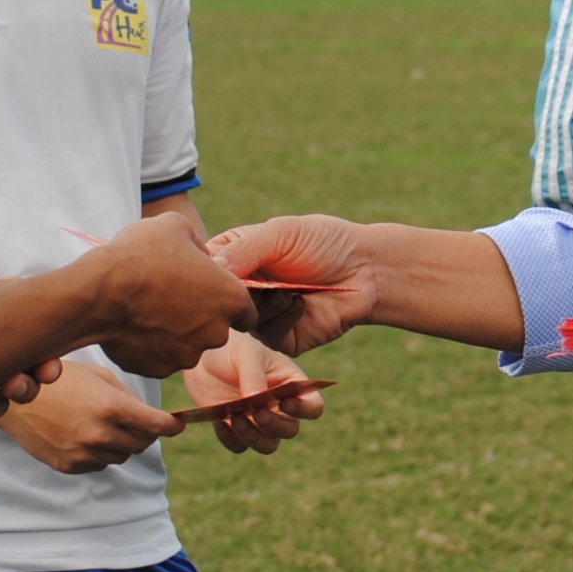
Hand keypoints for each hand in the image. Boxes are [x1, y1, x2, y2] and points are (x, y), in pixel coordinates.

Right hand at [0, 361, 181, 473]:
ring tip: (102, 423)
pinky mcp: (69, 466)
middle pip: (141, 445)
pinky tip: (84, 434)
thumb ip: (128, 398)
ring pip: (121, 456)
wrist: (16, 399)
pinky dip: (100, 452)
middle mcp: (99, 433)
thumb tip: (152, 418)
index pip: (156, 426)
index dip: (171, 426)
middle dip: (145, 434)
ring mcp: (83, 453)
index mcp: (111, 407)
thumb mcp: (99, 377)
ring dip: (121, 443)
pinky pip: (98, 464)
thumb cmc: (61, 380)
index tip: (177, 425)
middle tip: (139, 422)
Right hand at [75, 212, 254, 376]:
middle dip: (199, 317)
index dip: (228, 301)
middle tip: (171, 296)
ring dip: (174, 332)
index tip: (208, 293)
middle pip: (215, 329)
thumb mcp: (176, 227)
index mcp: (230, 298)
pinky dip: (150, 346)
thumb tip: (201, 255)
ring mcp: (187, 355)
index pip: (246, 310)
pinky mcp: (159, 370)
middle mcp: (215, 333)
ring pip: (187, 345)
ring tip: (147, 308)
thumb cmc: (141, 255)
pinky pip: (160, 357)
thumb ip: (199, 243)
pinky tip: (133, 325)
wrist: (99, 293)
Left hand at [184, 333, 328, 455]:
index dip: (304, 410)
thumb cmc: (232, 349)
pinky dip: (231, 439)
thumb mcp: (245, 354)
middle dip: (275, 426)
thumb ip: (253, 375)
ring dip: (255, 437)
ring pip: (268, 444)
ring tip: (236, 418)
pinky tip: (220, 423)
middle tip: (258, 412)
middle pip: (291, 430)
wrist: (203, 358)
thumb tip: (256, 399)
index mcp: (291, 385)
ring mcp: (257, 421)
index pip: (313, 406)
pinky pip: (239, 446)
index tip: (286, 403)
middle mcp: (279, 408)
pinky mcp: (235, 430)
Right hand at [207, 214, 378, 357]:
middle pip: (218, 300)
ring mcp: (262, 314)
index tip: (230, 267)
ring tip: (288, 289)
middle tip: (263, 280)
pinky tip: (302, 302)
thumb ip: (243, 249)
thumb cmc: (325, 242)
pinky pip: (267, 335)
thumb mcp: (280, 233)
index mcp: (238, 257)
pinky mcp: (282, 338)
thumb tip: (211, 270)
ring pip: (241, 321)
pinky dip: (283, 317)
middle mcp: (245, 288)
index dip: (211, 272)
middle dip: (240, 291)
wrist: (367, 269)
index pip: (205, 268)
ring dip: (265, 304)